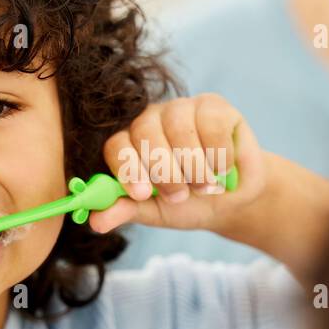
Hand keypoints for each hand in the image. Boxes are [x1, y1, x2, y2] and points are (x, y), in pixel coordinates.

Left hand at [88, 93, 266, 234]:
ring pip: (179, 129)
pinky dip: (219, 154)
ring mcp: (182, 108)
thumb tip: (96, 222)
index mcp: (130, 143)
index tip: (143, 193)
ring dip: (195, 168)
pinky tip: (223, 168)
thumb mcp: (155, 211)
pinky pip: (212, 125)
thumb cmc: (189, 203)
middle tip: (181, 196)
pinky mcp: (214, 106)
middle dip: (165, 173)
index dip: (127, 168)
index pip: (116, 145)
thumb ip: (127, 210)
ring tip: (205, 186)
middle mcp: (152, 119)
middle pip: (145, 133)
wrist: (232, 201)